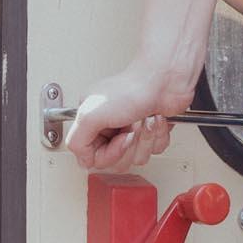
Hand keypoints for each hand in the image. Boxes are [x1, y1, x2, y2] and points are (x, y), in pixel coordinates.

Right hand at [64, 60, 197, 173]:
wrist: (165, 80)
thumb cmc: (132, 89)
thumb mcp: (91, 115)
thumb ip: (77, 141)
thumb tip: (84, 160)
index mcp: (92, 121)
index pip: (93, 157)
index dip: (108, 153)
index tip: (117, 137)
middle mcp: (110, 126)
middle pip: (117, 161)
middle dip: (129, 146)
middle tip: (131, 127)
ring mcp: (132, 129)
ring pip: (137, 157)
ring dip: (145, 139)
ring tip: (145, 119)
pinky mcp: (152, 131)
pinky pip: (154, 149)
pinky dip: (158, 135)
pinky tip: (157, 119)